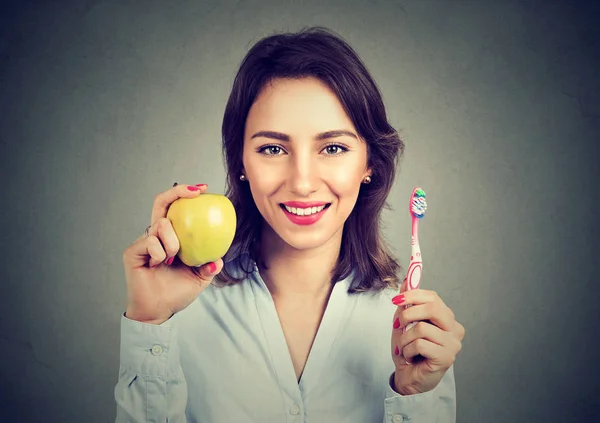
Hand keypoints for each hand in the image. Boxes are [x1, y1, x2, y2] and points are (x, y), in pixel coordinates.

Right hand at [122, 183, 222, 324]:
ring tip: (173, 259)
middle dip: (178, 191)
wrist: (159, 311)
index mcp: (170, 237)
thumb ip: (210, 266)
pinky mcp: (133, 251)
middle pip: (161, 202)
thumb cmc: (175, 293)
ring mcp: (143, 242)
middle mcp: (155, 235)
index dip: (185, 195)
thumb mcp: (200, 278)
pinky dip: (160, 253)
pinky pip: (151, 241)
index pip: (175, 209)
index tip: (204, 189)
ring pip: (161, 224)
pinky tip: (159, 264)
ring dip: (173, 242)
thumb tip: (219, 258)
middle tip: (197, 191)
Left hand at [390, 278, 464, 394]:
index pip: (433, 297)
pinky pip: (420, 344)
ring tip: (404, 347)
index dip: (412, 295)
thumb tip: (406, 281)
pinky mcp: (446, 357)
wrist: (409, 377)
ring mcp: (453, 344)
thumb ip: (407, 304)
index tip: (396, 300)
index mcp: (447, 318)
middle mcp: (454, 329)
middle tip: (398, 324)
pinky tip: (410, 357)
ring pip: (421, 328)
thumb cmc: (409, 350)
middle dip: (408, 314)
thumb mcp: (404, 324)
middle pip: (432, 308)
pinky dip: (408, 350)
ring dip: (405, 338)